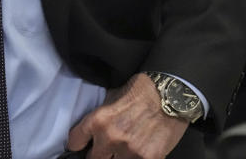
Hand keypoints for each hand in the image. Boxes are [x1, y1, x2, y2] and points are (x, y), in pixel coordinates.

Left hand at [67, 74, 187, 158]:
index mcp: (99, 120)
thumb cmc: (142, 93)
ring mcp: (130, 151)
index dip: (78, 144)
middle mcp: (111, 137)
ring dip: (116, 158)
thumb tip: (91, 129)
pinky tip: (138, 152)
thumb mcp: (112, 98)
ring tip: (123, 149)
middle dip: (97, 154)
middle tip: (104, 149)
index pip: (74, 142)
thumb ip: (100, 116)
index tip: (81, 146)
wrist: (171, 95)